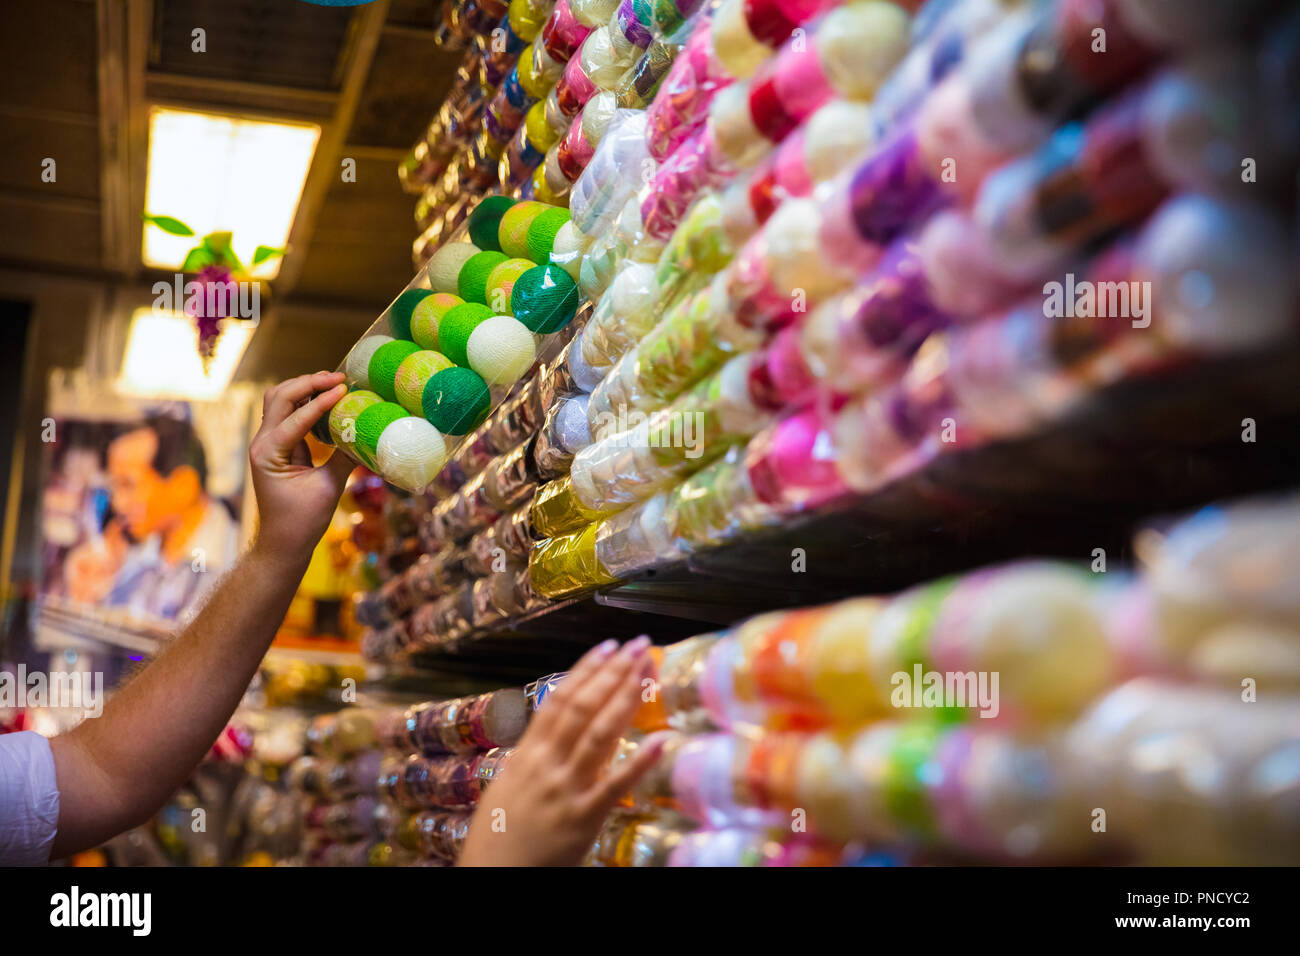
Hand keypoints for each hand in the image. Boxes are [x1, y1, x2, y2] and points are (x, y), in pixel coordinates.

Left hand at [248, 371, 353, 565]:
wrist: (283, 543)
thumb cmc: (303, 521)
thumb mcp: (328, 488)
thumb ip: (345, 457)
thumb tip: (366, 433)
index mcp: (269, 454)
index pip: (295, 417)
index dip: (321, 401)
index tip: (344, 389)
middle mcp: (262, 443)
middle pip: (280, 397)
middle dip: (308, 383)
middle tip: (338, 379)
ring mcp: (267, 443)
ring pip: (280, 401)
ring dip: (304, 389)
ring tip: (333, 383)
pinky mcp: (278, 447)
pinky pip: (288, 415)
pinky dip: (306, 403)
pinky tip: (328, 401)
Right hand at [458, 636, 665, 865]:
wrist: (493, 876)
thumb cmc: (499, 834)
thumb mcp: (508, 785)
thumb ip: (535, 755)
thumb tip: (557, 726)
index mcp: (527, 754)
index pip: (560, 700)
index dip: (585, 670)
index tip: (608, 646)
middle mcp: (546, 764)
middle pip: (583, 708)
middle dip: (613, 673)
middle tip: (638, 644)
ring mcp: (565, 789)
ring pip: (598, 734)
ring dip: (625, 697)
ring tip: (647, 669)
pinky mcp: (583, 818)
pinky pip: (614, 785)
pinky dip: (639, 762)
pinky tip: (662, 740)